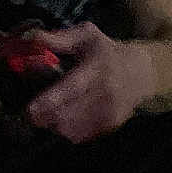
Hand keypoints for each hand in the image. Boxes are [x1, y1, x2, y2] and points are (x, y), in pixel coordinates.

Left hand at [24, 22, 156, 142]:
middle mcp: (105, 93)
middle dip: (44, 116)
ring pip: (69, 130)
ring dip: (54, 123)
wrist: (140, 74)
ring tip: (54, 109)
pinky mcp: (108, 127)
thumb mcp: (86, 37)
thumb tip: (32, 40)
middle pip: (66, 115)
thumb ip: (59, 39)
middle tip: (34, 111)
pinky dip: (67, 129)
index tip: (30, 109)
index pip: (72, 88)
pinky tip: (69, 115)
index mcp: (98, 68)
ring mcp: (108, 113)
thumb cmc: (106, 53)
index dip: (49, 101)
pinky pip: (78, 136)